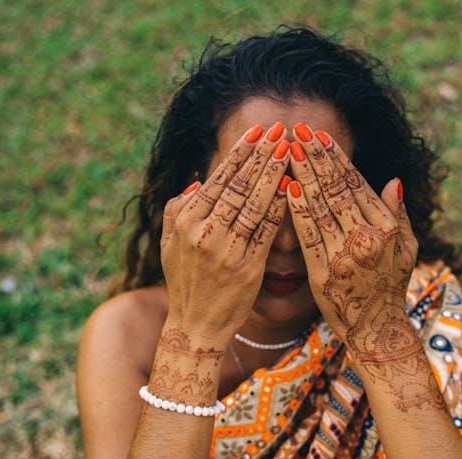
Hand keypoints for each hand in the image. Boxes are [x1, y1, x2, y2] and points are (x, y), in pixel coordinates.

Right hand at [160, 123, 290, 345]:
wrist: (195, 327)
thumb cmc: (184, 283)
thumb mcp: (168, 245)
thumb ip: (176, 210)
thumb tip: (197, 181)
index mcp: (186, 222)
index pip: (219, 179)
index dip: (240, 153)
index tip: (258, 132)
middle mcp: (205, 232)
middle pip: (239, 185)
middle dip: (262, 153)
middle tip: (280, 129)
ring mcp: (227, 250)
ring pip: (255, 203)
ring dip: (274, 173)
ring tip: (289, 149)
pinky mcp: (248, 267)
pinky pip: (267, 230)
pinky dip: (280, 207)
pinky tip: (293, 187)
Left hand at [286, 123, 420, 380]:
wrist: (378, 330)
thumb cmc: (391, 286)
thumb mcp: (407, 249)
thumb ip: (399, 213)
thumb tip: (393, 180)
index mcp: (388, 227)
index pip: (356, 183)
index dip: (335, 158)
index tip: (318, 136)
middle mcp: (368, 237)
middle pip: (335, 188)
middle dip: (314, 156)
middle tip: (296, 131)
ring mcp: (345, 254)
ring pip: (320, 205)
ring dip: (302, 174)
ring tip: (286, 150)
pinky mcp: (323, 272)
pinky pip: (308, 235)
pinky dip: (297, 210)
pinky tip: (286, 187)